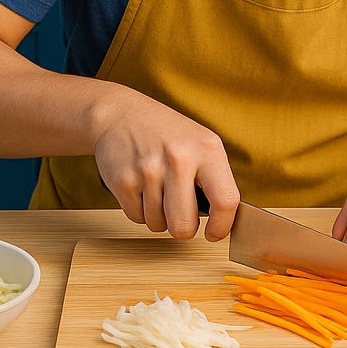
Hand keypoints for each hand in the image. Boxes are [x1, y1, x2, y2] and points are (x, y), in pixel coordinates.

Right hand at [92, 87, 239, 241]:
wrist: (120, 113)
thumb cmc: (166, 133)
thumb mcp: (199, 143)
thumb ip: (214, 177)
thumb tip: (224, 220)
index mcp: (207, 149)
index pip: (226, 200)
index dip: (222, 226)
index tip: (214, 233)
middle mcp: (179, 159)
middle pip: (184, 226)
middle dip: (182, 228)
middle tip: (180, 212)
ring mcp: (149, 170)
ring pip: (157, 225)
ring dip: (158, 215)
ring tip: (157, 187)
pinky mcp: (123, 181)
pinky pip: (136, 218)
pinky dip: (139, 209)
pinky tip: (140, 185)